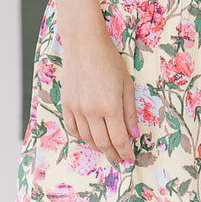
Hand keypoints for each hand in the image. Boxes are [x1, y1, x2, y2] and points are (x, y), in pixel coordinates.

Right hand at [60, 24, 137, 164]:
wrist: (84, 44)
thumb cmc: (109, 60)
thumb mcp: (126, 84)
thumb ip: (130, 111)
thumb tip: (134, 134)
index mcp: (110, 106)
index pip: (118, 139)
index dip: (125, 152)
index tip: (130, 157)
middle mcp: (92, 111)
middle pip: (102, 143)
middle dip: (113, 154)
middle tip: (120, 157)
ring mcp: (76, 109)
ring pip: (87, 139)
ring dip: (98, 147)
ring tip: (107, 148)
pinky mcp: (66, 104)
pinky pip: (72, 129)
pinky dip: (82, 137)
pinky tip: (89, 136)